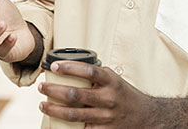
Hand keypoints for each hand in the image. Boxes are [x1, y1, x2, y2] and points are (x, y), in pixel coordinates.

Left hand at [38, 62, 187, 128]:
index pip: (88, 71)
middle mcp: (108, 99)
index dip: (69, 67)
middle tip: (42, 87)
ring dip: (54, 109)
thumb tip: (68, 67)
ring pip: (73, 114)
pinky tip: (52, 124)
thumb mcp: (113, 80)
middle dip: (54, 91)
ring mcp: (105, 117)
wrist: (146, 117)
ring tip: (42, 105)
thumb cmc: (124, 95)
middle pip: (75, 95)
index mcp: (111, 82)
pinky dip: (63, 127)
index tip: (54, 66)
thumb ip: (95, 75)